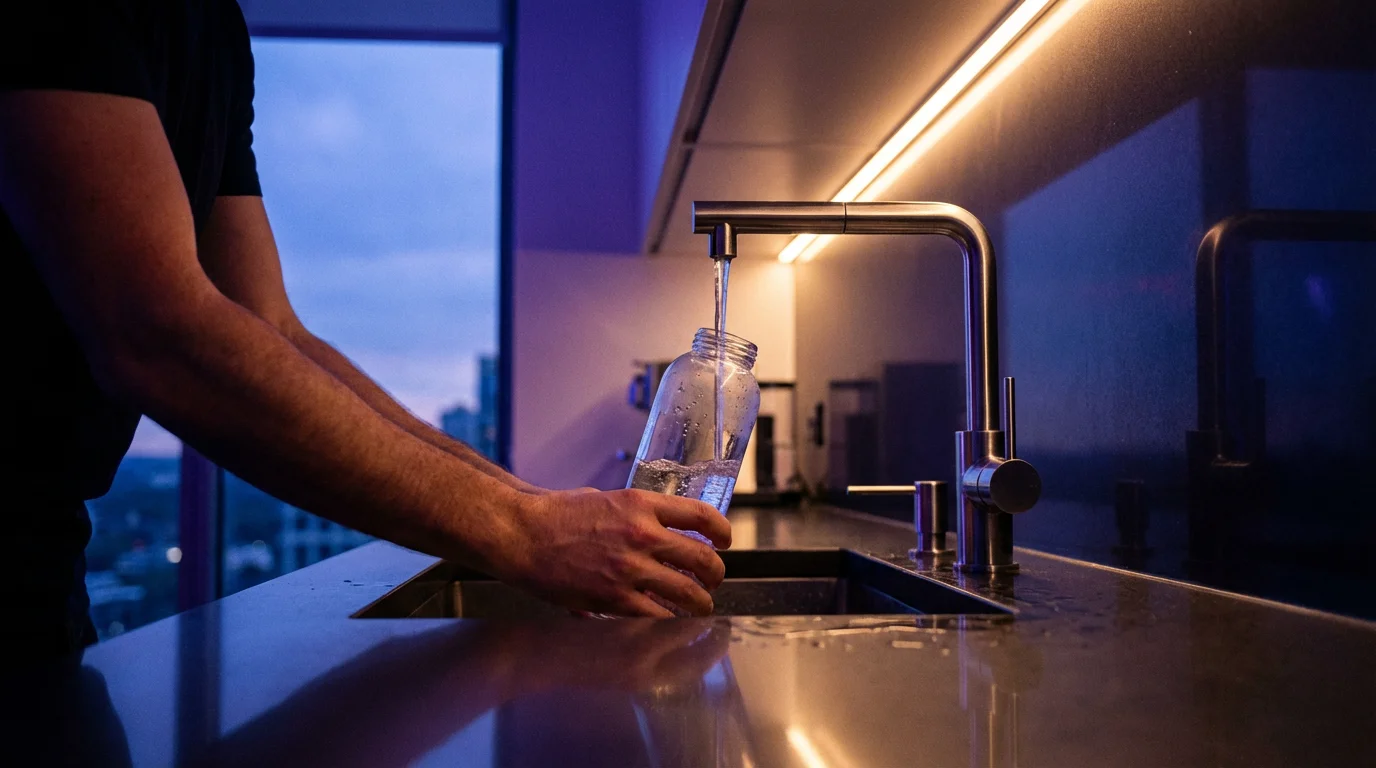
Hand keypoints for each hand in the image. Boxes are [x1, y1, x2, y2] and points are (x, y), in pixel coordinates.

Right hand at [494, 489, 730, 616]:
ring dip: (700, 604)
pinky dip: (670, 622)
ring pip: (688, 592)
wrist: (522, 534)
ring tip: (700, 608)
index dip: (722, 531)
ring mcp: (629, 568)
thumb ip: (633, 514)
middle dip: (715, 575)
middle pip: (703, 558)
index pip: (701, 515)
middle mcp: (642, 535)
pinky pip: (657, 616)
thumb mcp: (603, 499)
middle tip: (714, 581)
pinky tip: (671, 622)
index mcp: (640, 505)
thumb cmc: (555, 515)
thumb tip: (656, 529)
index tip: (725, 541)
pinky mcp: (614, 597)